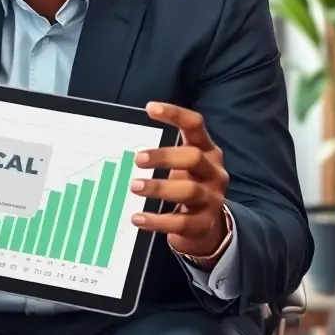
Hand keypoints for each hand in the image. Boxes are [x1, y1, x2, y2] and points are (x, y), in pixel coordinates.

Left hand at [129, 102, 229, 261]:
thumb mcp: (180, 166)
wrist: (207, 226)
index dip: (175, 114)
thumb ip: (162, 154)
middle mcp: (214, 171)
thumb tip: (120, 144)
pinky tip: (137, 218)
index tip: (150, 108)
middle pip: (193, 157)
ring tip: (134, 186)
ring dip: (159, 187)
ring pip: (189, 190)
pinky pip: (180, 223)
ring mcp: (212, 198)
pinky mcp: (204, 223)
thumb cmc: (184, 185)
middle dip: (164, 156)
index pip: (195, 125)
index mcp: (207, 150)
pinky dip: (157, 221)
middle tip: (137, 158)